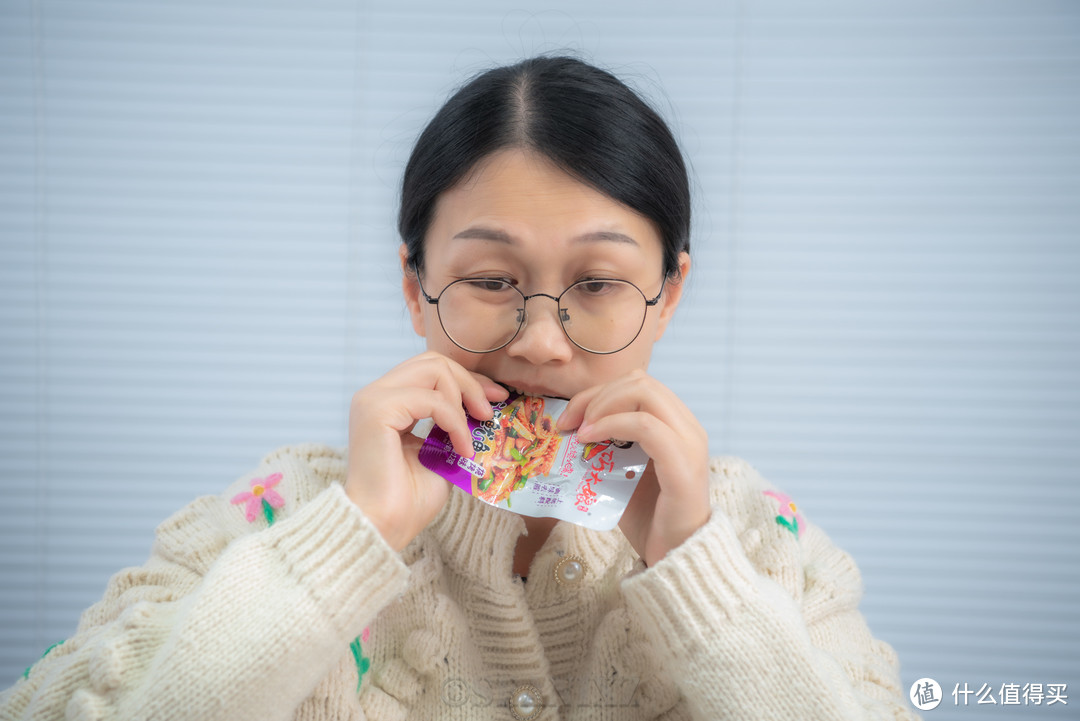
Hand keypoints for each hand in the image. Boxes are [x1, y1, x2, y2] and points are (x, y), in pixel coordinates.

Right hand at [346, 351, 507, 549]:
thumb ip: (454, 426)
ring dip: (463, 400)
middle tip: (489, 411)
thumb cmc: (408, 499)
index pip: (431, 370)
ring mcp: (373, 398)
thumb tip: (485, 408)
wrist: (383, 526)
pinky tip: (462, 449)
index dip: (468, 379)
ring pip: (434, 370)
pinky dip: (455, 422)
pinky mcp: (377, 410)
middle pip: (433, 361)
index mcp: (388, 401)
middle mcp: (376, 394)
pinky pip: (432, 400)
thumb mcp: (441, 453)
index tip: (496, 397)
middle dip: (469, 382)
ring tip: (473, 436)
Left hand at [557, 370, 710, 566]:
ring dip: (602, 406)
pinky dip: (611, 424)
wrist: (675, 558)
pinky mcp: (683, 465)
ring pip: (645, 393)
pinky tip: (590, 440)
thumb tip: (568, 432)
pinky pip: (646, 426)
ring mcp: (689, 444)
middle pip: (640, 382)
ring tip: (580, 432)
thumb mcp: (620, 474)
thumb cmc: (648, 519)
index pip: (637, 385)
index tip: (568, 418)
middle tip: (569, 423)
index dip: (599, 392)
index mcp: (676, 426)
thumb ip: (604, 450)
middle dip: (596, 396)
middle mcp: (687, 428)